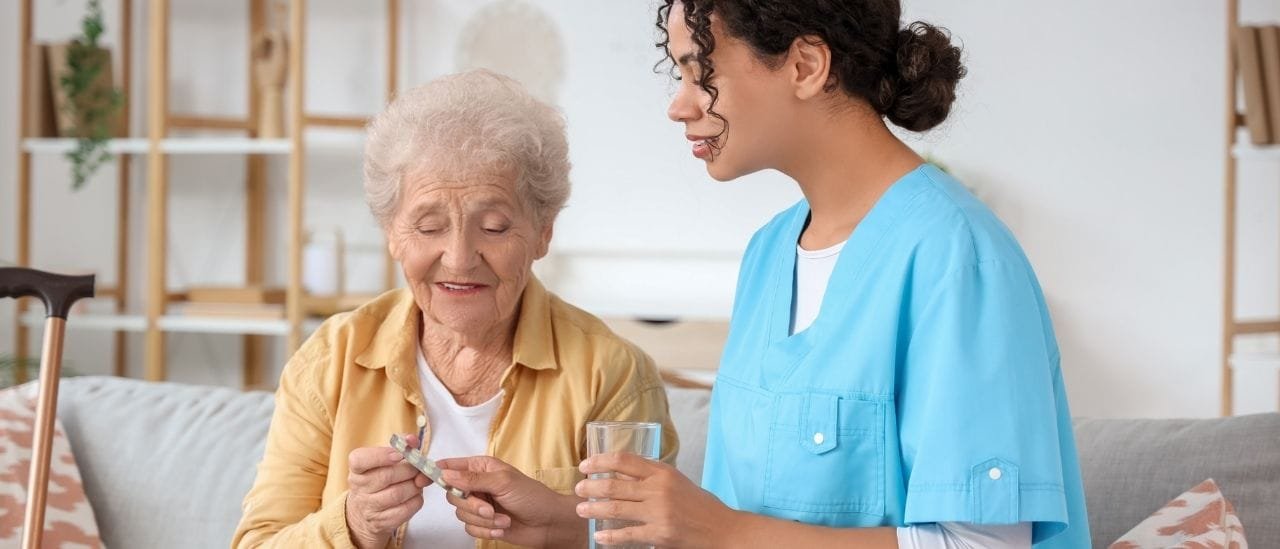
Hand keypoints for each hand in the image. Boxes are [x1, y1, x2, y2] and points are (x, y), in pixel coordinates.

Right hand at [345, 434, 429, 548]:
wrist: (364, 514)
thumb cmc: (379, 479)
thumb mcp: (382, 461)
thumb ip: (399, 447)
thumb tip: (412, 440)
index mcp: (357, 470)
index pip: (360, 460)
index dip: (381, 456)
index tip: (399, 454)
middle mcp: (359, 489)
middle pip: (386, 476)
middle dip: (408, 470)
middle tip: (418, 467)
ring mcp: (370, 508)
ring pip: (398, 494)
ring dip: (414, 485)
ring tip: (418, 481)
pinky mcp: (382, 522)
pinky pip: (406, 509)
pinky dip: (417, 499)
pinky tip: (415, 495)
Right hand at [437, 456, 585, 547]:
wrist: (548, 523)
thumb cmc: (532, 496)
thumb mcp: (503, 482)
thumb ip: (473, 479)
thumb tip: (446, 474)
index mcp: (481, 468)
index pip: (450, 467)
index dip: (436, 472)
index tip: (425, 480)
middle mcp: (477, 485)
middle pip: (452, 495)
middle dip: (472, 506)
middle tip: (490, 508)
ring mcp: (479, 505)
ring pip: (461, 514)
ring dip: (484, 521)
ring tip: (503, 519)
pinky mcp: (482, 523)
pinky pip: (470, 529)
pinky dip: (486, 531)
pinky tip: (502, 528)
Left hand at [575, 453, 736, 547]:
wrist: (723, 530)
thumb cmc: (700, 506)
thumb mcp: (677, 482)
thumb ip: (652, 477)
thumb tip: (622, 474)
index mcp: (663, 472)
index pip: (624, 460)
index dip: (600, 461)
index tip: (586, 465)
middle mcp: (659, 489)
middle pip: (614, 484)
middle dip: (590, 487)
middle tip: (578, 489)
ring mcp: (659, 513)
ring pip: (616, 508)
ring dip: (593, 509)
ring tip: (580, 510)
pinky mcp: (659, 535)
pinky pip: (627, 534)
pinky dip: (610, 536)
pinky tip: (599, 536)